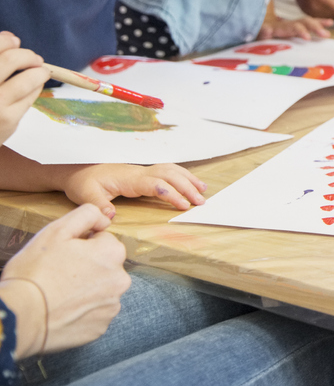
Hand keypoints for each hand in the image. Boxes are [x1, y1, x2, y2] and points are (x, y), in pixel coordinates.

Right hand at [0, 32, 47, 142]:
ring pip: (26, 80)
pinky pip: (29, 97)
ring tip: (43, 72)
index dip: (5, 41)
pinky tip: (35, 86)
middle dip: (27, 55)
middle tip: (34, 58)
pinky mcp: (8, 120)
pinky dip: (36, 88)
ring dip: (39, 72)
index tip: (13, 41)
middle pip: (11, 60)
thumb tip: (11, 38)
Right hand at [0, 204, 129, 357]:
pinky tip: (63, 309)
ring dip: (86, 289)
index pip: (102, 240)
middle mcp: (121, 280)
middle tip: (59, 274)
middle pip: (105, 265)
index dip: (81, 245)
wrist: (19, 316)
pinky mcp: (101, 328)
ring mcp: (112, 306)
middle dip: (88, 266)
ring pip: (101, 289)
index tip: (63, 255)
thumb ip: (87, 214)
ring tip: (59, 293)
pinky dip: (82, 310)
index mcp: (113, 253)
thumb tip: (104, 220)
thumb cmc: (35, 271)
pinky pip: (94, 312)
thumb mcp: (57, 230)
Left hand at [59, 163, 206, 217]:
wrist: (77, 169)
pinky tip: (190, 182)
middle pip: (170, 175)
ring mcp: (143, 171)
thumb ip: (98, 205)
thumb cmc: (82, 182)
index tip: (184, 205)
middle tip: (200, 202)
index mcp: (129, 178)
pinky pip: (168, 170)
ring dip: (188, 179)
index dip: (172, 194)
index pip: (156, 184)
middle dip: (187, 187)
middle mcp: (140, 172)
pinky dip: (182, 175)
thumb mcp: (85, 194)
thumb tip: (110, 216)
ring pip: (172, 170)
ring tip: (203, 190)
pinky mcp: (143, 173)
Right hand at [259, 14, 333, 40]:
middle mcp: (283, 26)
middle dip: (314, 27)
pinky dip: (265, 32)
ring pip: (287, 27)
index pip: (306, 22)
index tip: (331, 22)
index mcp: (290, 27)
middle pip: (301, 23)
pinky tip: (267, 32)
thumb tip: (314, 34)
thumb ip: (296, 35)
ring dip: (298, 30)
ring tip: (307, 36)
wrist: (247, 28)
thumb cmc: (266, 34)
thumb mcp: (283, 35)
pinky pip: (263, 31)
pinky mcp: (259, 32)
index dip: (318, 22)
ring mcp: (272, 28)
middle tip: (325, 34)